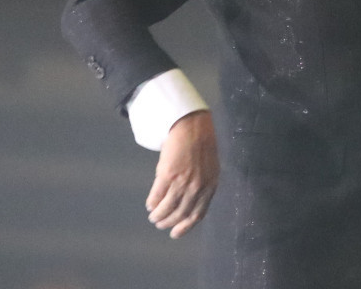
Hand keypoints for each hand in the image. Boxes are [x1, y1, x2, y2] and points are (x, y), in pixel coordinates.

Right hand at [146, 110, 218, 237]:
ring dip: (159, 215)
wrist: (192, 126)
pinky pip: (157, 196)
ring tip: (154, 216)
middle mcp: (197, 187)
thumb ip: (203, 186)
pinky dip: (153, 203)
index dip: (185, 227)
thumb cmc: (201, 146)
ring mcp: (182, 182)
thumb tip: (190, 204)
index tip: (174, 234)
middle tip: (160, 224)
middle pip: (181, 213)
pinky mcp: (167, 175)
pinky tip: (150, 205)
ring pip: (168, 208)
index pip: (197, 214)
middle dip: (169, 222)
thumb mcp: (210, 169)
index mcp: (209, 187)